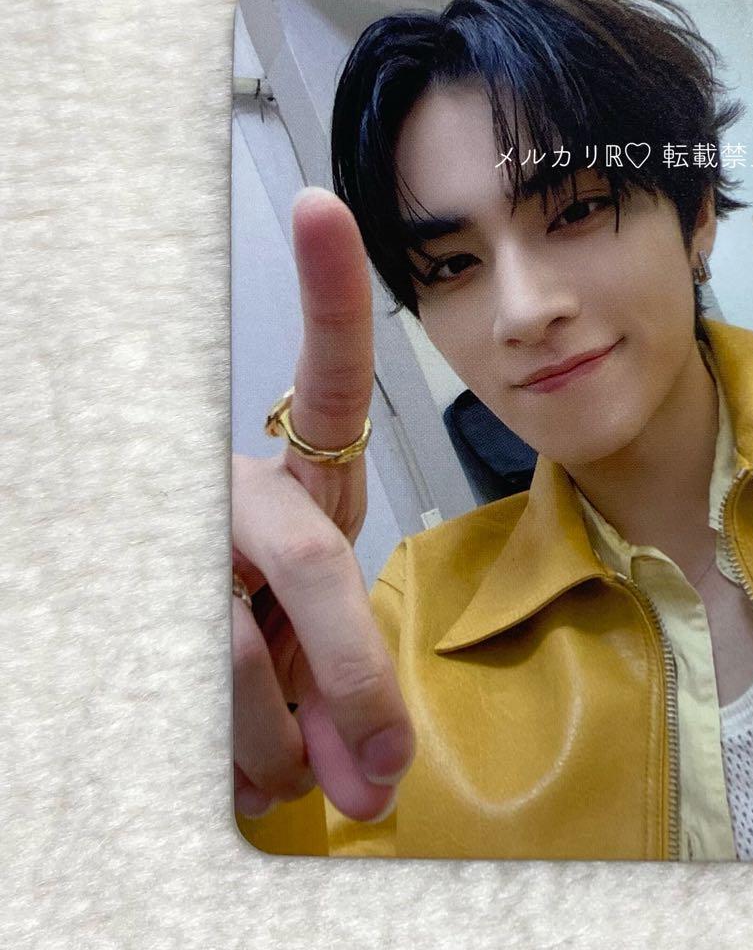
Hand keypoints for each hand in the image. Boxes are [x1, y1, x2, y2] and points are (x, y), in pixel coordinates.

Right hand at [231, 186, 413, 823]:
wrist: (208, 658)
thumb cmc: (283, 624)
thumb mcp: (334, 633)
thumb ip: (359, 687)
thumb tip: (375, 786)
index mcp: (303, 478)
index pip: (327, 376)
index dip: (326, 293)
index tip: (319, 207)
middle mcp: (235, 493)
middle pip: (309, 563)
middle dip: (354, 674)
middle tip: (382, 772)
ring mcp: (182, 546)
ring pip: (240, 658)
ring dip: (281, 749)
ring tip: (293, 776)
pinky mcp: (130, 616)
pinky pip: (193, 712)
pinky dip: (236, 769)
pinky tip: (249, 775)